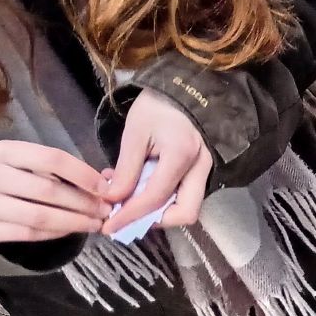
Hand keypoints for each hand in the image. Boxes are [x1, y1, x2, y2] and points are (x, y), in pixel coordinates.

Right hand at [0, 141, 110, 242]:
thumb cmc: (11, 174)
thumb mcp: (30, 162)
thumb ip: (64, 170)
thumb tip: (107, 181)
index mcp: (5, 150)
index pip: (52, 158)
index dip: (83, 174)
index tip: (106, 188)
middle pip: (47, 190)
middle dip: (83, 202)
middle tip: (106, 211)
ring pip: (38, 216)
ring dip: (73, 222)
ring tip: (95, 223)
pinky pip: (28, 234)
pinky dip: (55, 234)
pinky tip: (71, 230)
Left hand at [103, 89, 212, 235]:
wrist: (185, 90)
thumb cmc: (158, 105)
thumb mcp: (135, 132)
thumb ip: (127, 169)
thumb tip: (113, 200)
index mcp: (181, 154)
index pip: (155, 198)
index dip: (130, 216)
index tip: (108, 226)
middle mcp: (201, 167)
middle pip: (185, 213)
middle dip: (155, 221)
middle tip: (126, 217)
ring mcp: (206, 170)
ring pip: (188, 207)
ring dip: (158, 212)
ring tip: (130, 200)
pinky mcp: (202, 170)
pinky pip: (185, 195)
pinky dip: (163, 200)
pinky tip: (141, 189)